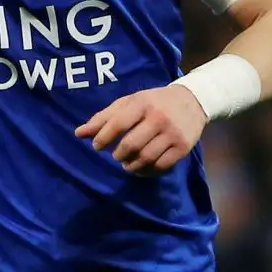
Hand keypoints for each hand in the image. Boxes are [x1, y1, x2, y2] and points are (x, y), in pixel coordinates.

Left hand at [75, 85, 208, 175]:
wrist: (192, 100)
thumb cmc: (154, 101)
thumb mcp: (129, 102)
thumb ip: (104, 117)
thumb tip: (78, 133)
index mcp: (142, 103)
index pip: (118, 123)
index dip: (104, 137)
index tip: (97, 146)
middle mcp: (158, 118)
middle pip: (131, 144)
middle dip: (119, 154)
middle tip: (116, 155)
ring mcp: (172, 133)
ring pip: (146, 158)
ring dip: (131, 165)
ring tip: (127, 163)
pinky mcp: (183, 147)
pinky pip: (161, 166)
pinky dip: (147, 171)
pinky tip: (141, 167)